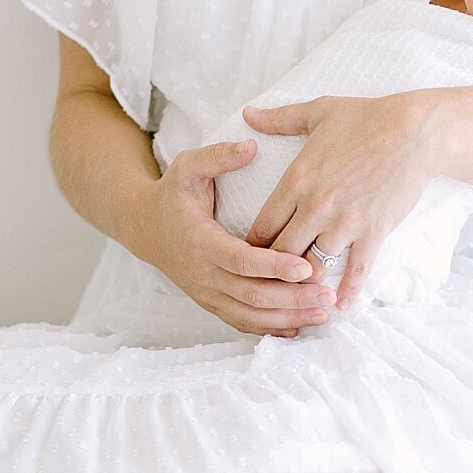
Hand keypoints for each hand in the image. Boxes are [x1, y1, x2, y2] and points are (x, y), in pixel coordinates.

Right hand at [132, 138, 335, 338]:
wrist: (144, 227)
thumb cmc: (173, 194)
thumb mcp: (188, 166)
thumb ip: (219, 156)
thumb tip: (252, 145)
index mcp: (200, 241)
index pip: (240, 260)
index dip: (273, 266)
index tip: (305, 267)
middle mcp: (202, 274)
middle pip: (250, 295)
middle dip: (291, 298)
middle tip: (327, 294)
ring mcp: (206, 292)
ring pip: (249, 315)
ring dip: (287, 317)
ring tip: (323, 312)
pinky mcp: (212, 302)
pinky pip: (242, 322)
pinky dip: (270, 327)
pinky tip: (299, 326)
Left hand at [239, 91, 436, 312]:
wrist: (415, 131)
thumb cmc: (366, 118)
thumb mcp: (317, 112)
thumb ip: (279, 119)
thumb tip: (248, 114)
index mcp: (296, 180)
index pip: (262, 226)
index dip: (252, 247)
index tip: (250, 258)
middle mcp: (315, 207)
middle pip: (282, 254)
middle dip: (274, 271)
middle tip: (270, 284)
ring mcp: (345, 222)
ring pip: (314, 267)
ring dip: (307, 283)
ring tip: (301, 295)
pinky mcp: (373, 231)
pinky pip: (356, 271)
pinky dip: (348, 291)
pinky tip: (340, 305)